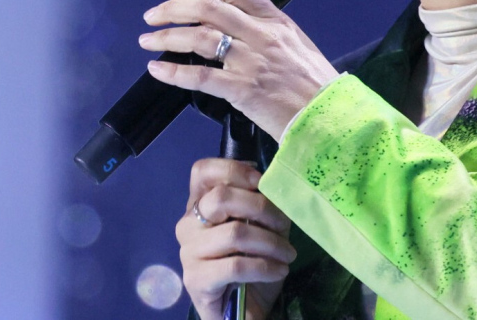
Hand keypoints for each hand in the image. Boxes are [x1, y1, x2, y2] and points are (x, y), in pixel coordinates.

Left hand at [139, 0, 339, 136]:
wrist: (331, 117)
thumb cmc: (316, 87)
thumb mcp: (299, 47)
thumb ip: (270, 35)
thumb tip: (239, 31)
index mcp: (278, 22)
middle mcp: (263, 36)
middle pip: (210, 8)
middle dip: (174, 8)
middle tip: (154, 15)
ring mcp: (252, 62)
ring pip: (199, 38)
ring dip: (167, 37)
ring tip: (148, 41)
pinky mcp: (243, 90)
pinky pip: (199, 77)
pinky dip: (173, 72)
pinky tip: (157, 71)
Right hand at [177, 158, 295, 319]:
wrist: (244, 309)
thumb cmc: (253, 262)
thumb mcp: (262, 227)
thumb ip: (262, 205)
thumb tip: (274, 186)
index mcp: (200, 205)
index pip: (202, 172)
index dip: (234, 170)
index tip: (261, 183)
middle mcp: (188, 225)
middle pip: (220, 198)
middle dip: (261, 208)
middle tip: (284, 225)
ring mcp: (188, 252)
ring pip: (234, 234)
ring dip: (271, 243)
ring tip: (288, 254)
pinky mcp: (195, 279)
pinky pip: (235, 266)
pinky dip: (265, 267)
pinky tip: (279, 271)